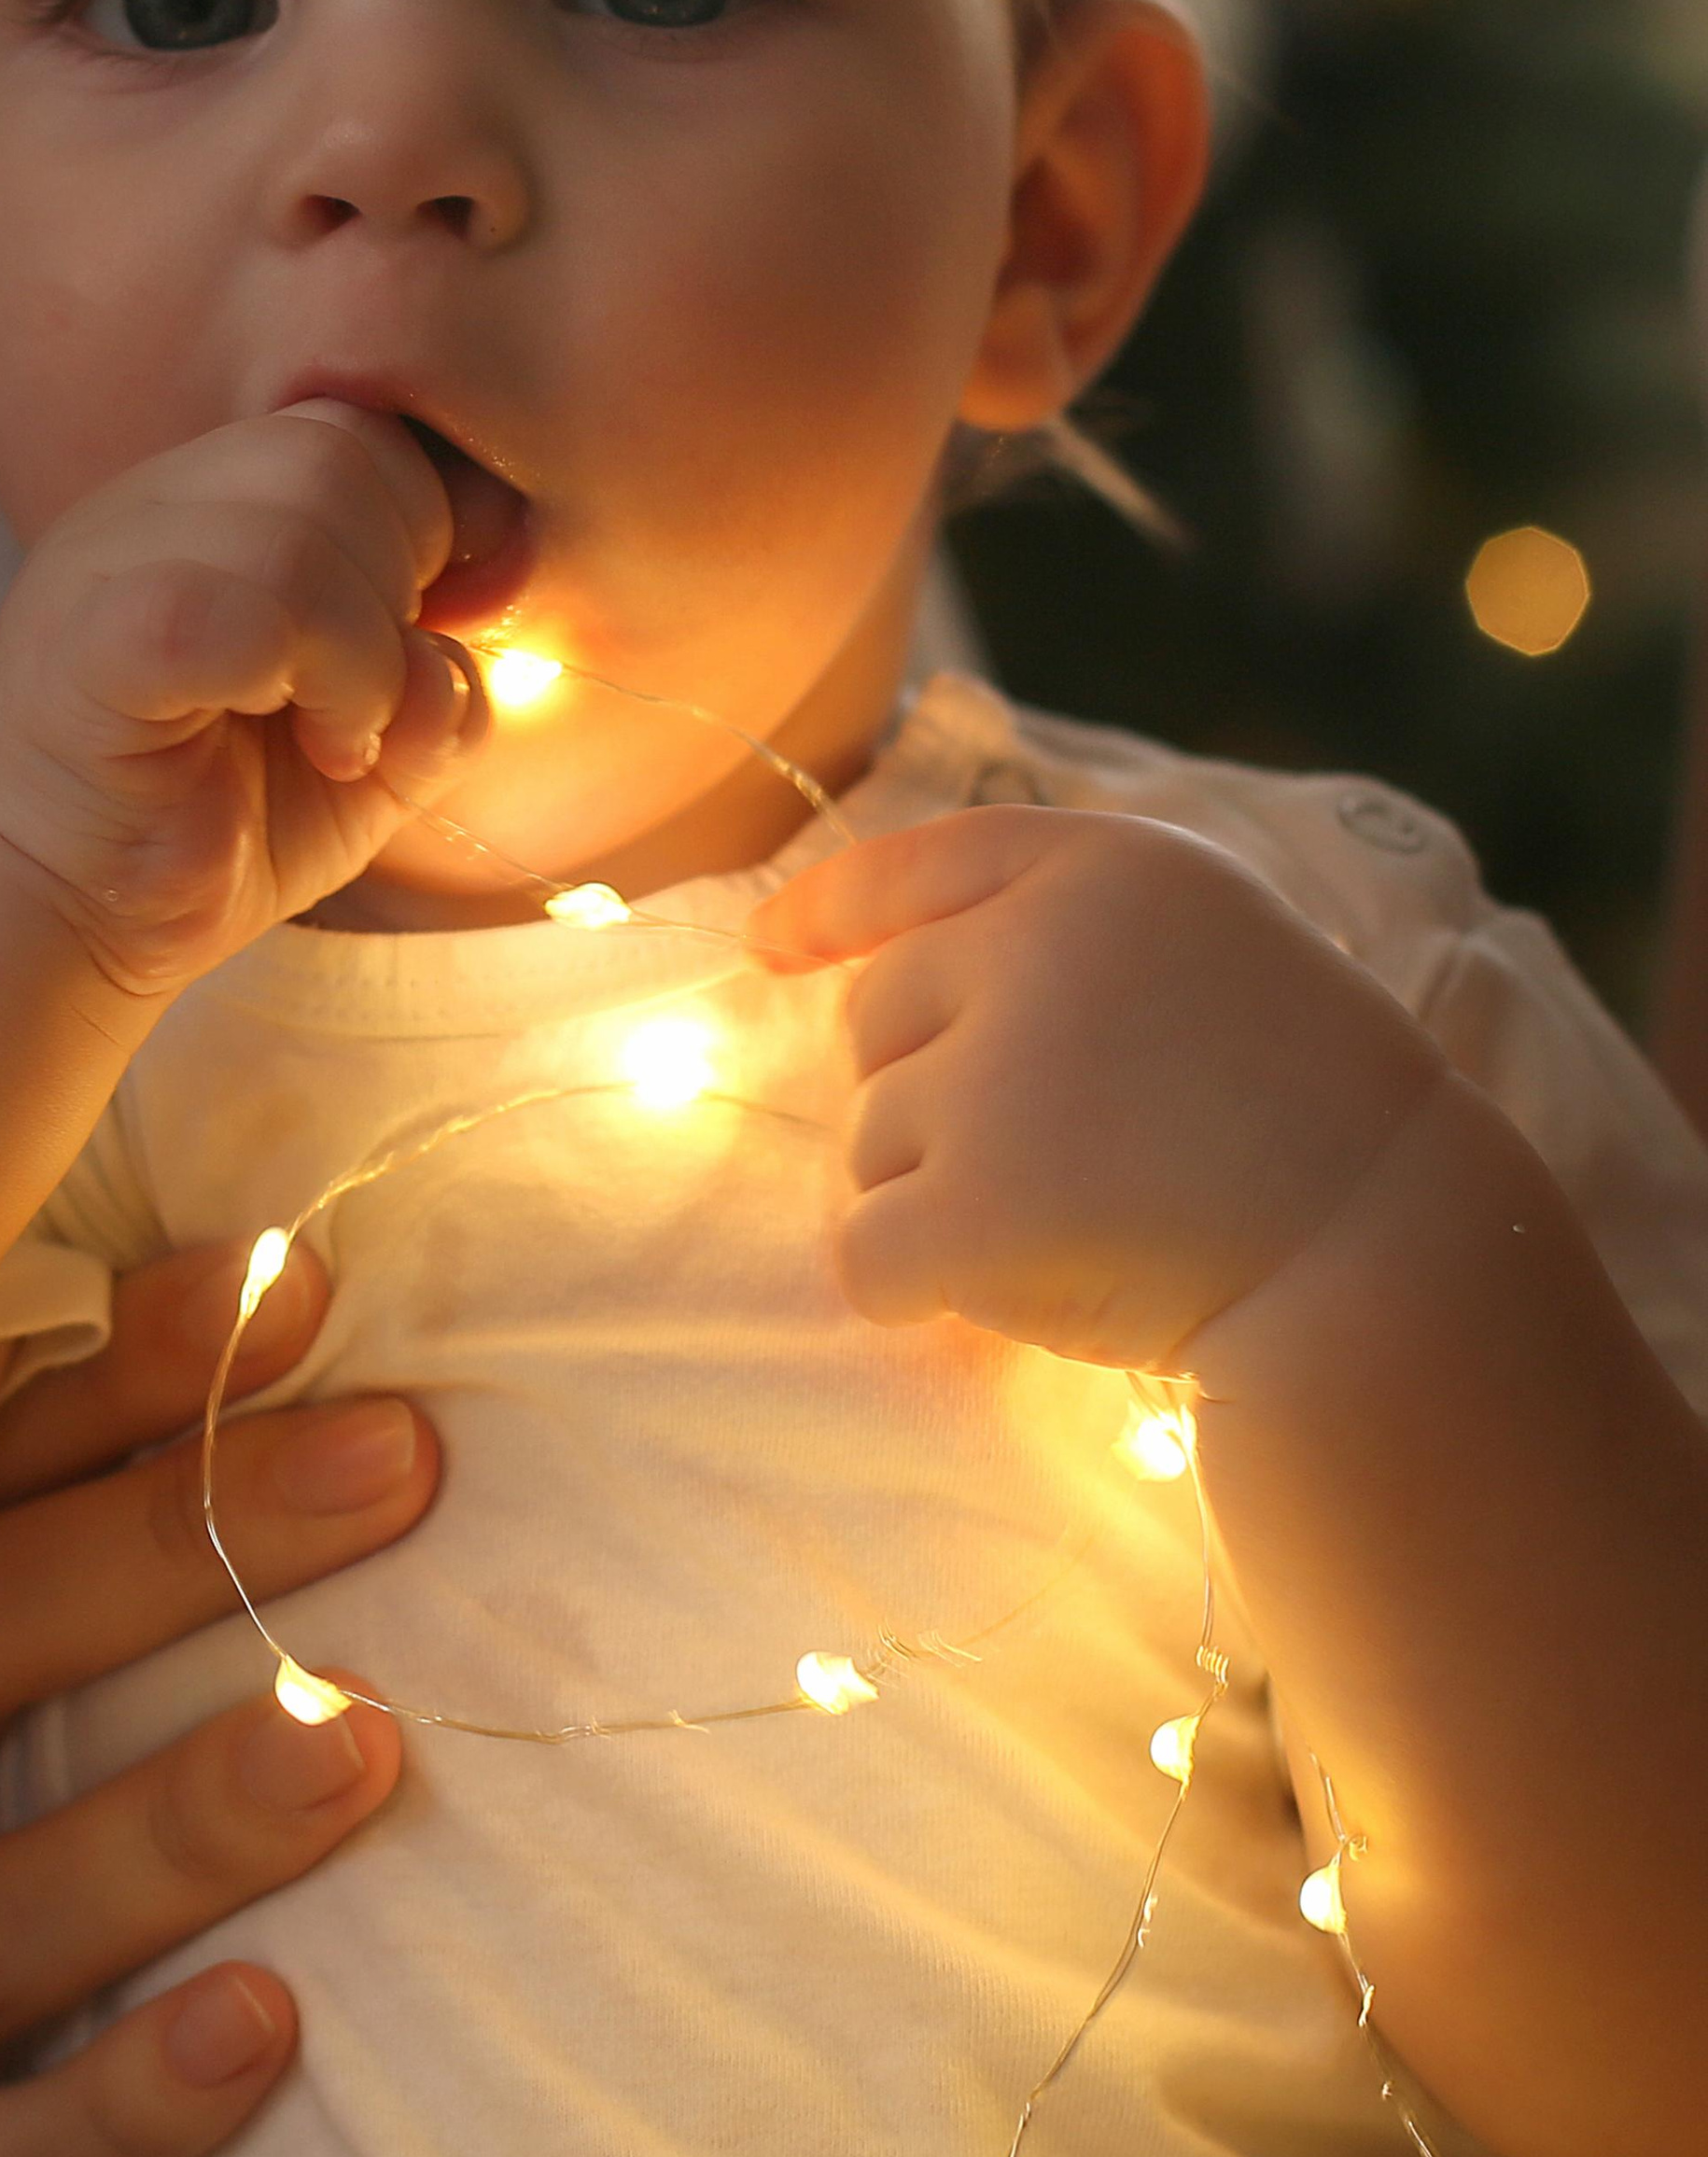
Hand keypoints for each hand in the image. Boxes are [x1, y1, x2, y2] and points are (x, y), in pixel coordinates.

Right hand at [0, 402, 481, 1000]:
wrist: (73, 924)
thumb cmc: (223, 825)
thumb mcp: (374, 741)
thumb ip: (437, 675)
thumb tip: (475, 626)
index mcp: (207, 504)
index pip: (353, 432)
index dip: (430, 523)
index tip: (429, 633)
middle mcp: (149, 507)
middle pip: (336, 453)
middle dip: (402, 581)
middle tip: (369, 701)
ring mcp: (109, 563)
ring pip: (302, 526)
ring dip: (368, 652)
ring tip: (340, 737)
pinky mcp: (96, 644)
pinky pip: (248, 610)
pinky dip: (323, 680)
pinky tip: (316, 749)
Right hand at [0, 1231, 435, 2156]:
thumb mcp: (1, 1676)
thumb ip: (111, 1522)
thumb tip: (323, 1299)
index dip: (114, 1375)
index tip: (295, 1284)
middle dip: (172, 1542)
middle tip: (400, 1460)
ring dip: (171, 1825)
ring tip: (358, 1741)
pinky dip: (123, 2099)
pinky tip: (267, 2025)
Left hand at [750, 807, 1446, 1371]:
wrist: (1386, 1260)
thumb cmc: (1304, 1122)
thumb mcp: (1209, 956)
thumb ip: (1067, 938)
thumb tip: (869, 970)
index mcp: (1107, 867)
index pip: (926, 859)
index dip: (833, 905)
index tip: (770, 947)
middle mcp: (1038, 945)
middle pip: (878, 1018)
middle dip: (928, 1094)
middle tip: (1062, 1158)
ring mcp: (1000, 1076)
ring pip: (870, 1142)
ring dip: (937, 1197)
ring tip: (1084, 1219)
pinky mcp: (976, 1207)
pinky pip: (862, 1253)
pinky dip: (909, 1290)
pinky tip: (1010, 1296)